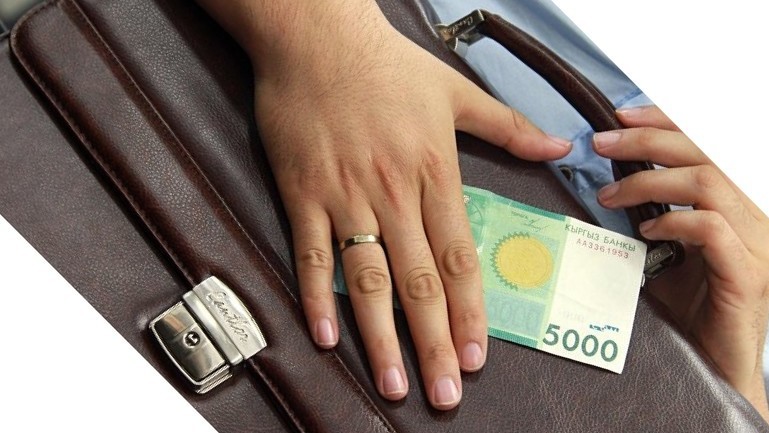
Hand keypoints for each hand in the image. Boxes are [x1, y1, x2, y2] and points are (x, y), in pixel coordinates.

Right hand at [248, 5, 569, 409]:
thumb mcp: (456, 90)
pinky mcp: (302, 192)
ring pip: (368, 277)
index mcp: (433, 171)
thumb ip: (508, 126)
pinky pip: (311, 252)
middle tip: (444, 393)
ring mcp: (344, 195)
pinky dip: (318, 296)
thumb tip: (559, 145)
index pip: (458, 256)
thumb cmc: (386, 63)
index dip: (470, 311)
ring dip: (380, 337)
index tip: (478, 357)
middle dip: (434, 342)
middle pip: (418, 281)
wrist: (317, 36)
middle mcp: (392, 192)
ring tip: (393, 382)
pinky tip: (327, 337)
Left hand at [593, 105, 768, 418]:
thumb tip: (609, 186)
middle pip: (708, 153)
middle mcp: (756, 215)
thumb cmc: (693, 306)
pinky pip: (712, 228)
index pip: (708, 143)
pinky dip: (674, 220)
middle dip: (649, 140)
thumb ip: (652, 214)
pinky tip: (646, 230)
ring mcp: (758, 243)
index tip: (621, 115)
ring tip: (611, 195)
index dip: (667, 122)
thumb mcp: (667, 250)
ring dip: (651, 181)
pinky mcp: (748, 273)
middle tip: (602, 143)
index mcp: (738, 203)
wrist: (718, 362)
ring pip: (710, 183)